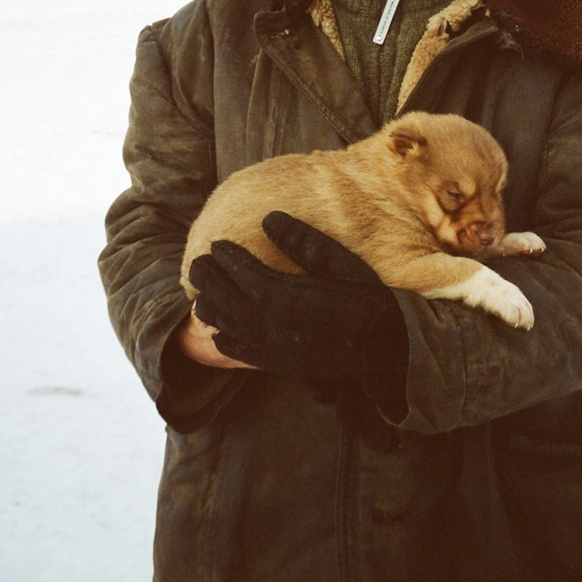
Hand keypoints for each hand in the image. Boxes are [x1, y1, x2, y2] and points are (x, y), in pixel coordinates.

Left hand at [189, 212, 402, 380]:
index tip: (216, 243)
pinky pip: (243, 353)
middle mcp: (271, 322)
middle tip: (197, 264)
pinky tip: (218, 334)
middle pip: (226, 298)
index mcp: (284, 295)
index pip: (242, 271)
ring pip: (228, 326)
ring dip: (211, 308)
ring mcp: (273, 345)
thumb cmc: (367, 299)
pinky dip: (226, 341)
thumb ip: (303, 241)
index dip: (226, 257)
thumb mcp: (340, 262)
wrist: (384, 351)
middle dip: (208, 279)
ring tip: (201, 295)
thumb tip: (269, 218)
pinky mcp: (280, 363)